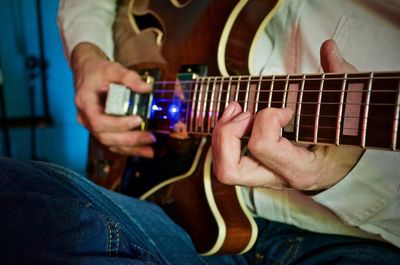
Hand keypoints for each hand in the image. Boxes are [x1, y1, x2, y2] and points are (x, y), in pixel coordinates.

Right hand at [71, 42, 154, 156]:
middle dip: (129, 139)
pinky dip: (128, 148)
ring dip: (131, 149)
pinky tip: (143, 150)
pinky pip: (113, 143)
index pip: (99, 120)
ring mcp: (92, 125)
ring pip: (109, 143)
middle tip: (150, 137)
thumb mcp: (112, 68)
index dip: (118, 124)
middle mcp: (86, 118)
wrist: (87, 72)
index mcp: (85, 102)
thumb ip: (129, 77)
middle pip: (105, 136)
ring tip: (150, 151)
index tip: (138, 120)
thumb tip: (147, 88)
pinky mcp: (101, 129)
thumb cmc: (97, 71)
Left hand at [212, 39, 363, 189]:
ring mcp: (264, 177)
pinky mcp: (256, 169)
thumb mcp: (351, 104)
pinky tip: (238, 115)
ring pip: (223, 169)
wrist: (345, 161)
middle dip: (227, 135)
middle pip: (229, 170)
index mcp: (303, 170)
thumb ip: (340, 74)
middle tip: (244, 113)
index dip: (268, 118)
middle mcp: (278, 180)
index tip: (286, 109)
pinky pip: (227, 160)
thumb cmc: (349, 134)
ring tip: (237, 109)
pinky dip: (225, 136)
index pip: (263, 146)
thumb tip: (328, 47)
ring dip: (221, 134)